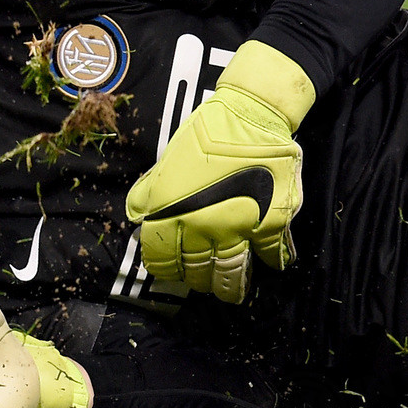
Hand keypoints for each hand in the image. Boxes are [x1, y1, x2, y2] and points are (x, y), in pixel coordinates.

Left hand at [126, 40, 314, 303]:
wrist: (251, 115)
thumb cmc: (205, 134)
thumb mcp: (167, 161)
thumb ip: (150, 191)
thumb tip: (135, 215)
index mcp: (172, 211)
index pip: (161, 254)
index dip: (164, 268)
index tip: (170, 273)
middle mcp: (203, 226)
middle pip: (197, 270)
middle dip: (197, 280)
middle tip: (201, 282)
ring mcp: (239, 227)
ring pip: (231, 272)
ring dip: (230, 287)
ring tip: (231, 292)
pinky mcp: (271, 222)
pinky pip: (270, 254)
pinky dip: (270, 263)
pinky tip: (268, 266)